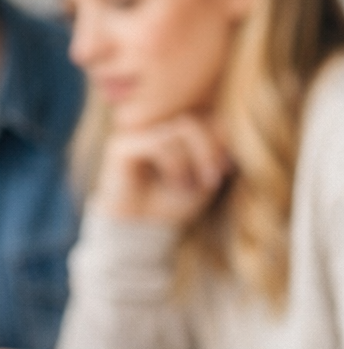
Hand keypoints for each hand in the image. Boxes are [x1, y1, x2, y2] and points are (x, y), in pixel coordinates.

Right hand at [96, 114, 229, 225]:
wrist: (141, 229)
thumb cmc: (172, 205)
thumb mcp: (204, 179)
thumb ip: (214, 152)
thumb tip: (224, 126)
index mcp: (173, 134)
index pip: (203, 120)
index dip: (220, 141)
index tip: (225, 171)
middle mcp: (154, 129)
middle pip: (193, 122)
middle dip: (209, 150)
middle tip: (213, 180)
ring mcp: (138, 135)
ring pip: (180, 128)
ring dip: (193, 158)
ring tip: (189, 185)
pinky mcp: (122, 146)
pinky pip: (158, 143)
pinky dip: (174, 163)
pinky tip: (175, 181)